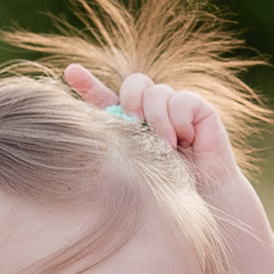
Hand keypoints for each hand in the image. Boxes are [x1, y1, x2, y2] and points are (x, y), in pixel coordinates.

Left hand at [64, 58, 244, 196]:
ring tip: (167, 147)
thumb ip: (114, 141)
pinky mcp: (199, 110)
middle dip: (130, 98)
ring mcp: (175, 109)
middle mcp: (151, 112)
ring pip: (157, 91)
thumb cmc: (165, 192)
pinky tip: (186, 140)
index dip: (88, 83)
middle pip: (134, 82)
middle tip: (134, 122)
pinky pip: (182, 99)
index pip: (105, 98)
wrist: (202, 202)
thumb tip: (86, 125)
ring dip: (158, 119)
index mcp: (128, 125)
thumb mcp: (131, 167)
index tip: (71, 72)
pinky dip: (179, 120)